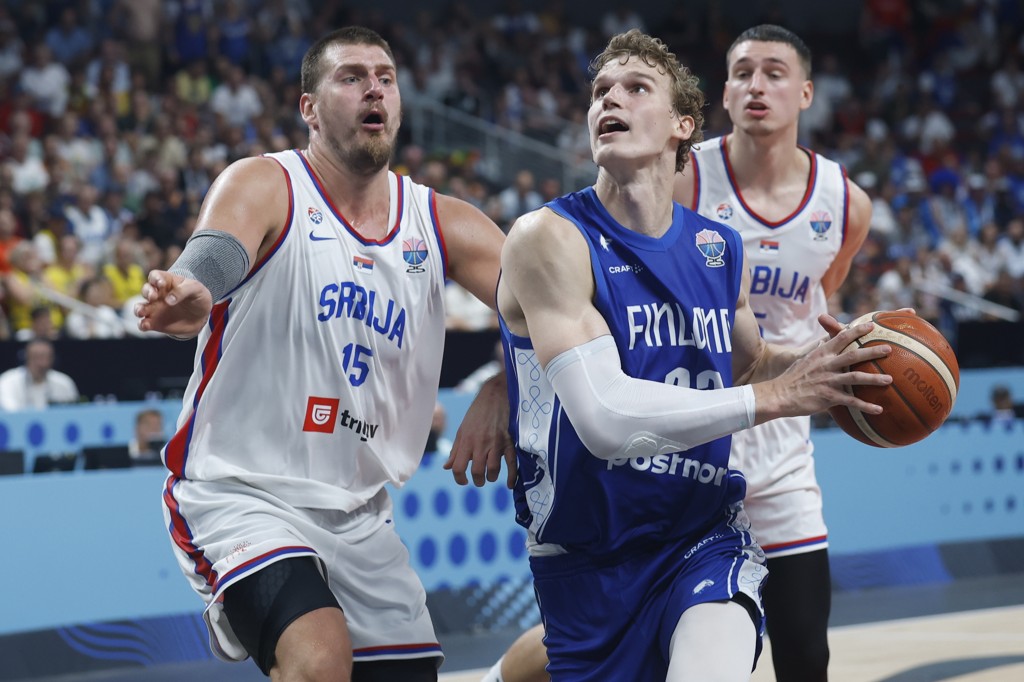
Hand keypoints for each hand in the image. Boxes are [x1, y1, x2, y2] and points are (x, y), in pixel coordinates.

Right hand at [135, 270, 213, 338]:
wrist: (202, 317)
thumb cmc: (198, 298)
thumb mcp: (196, 289)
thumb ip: (183, 291)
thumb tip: (168, 300)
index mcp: (166, 282)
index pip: (155, 276)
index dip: (155, 279)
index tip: (161, 284)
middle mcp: (157, 294)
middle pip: (145, 290)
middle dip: (147, 292)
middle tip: (154, 297)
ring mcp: (154, 308)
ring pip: (139, 307)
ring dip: (138, 309)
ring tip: (142, 312)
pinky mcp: (154, 323)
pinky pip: (143, 323)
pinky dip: (142, 324)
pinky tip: (146, 325)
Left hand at [444, 371, 516, 487]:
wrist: (495, 395)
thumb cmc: (477, 413)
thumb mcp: (462, 429)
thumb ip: (456, 450)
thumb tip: (447, 467)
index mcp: (466, 441)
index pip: (458, 467)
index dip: (459, 478)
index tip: (463, 480)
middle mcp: (480, 443)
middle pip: (476, 471)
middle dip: (477, 480)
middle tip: (479, 479)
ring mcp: (496, 443)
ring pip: (493, 470)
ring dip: (491, 477)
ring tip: (490, 476)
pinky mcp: (509, 441)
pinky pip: (511, 463)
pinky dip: (512, 476)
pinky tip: (510, 484)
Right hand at [755, 314, 892, 421]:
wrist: (779, 395)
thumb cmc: (792, 377)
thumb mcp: (804, 359)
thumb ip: (818, 351)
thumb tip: (825, 341)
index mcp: (821, 353)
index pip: (842, 337)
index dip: (858, 330)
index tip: (872, 326)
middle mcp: (826, 364)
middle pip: (854, 354)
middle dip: (873, 351)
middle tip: (889, 349)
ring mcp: (828, 380)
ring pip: (856, 377)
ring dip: (874, 379)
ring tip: (890, 379)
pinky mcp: (828, 397)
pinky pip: (851, 402)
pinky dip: (866, 406)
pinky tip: (879, 409)